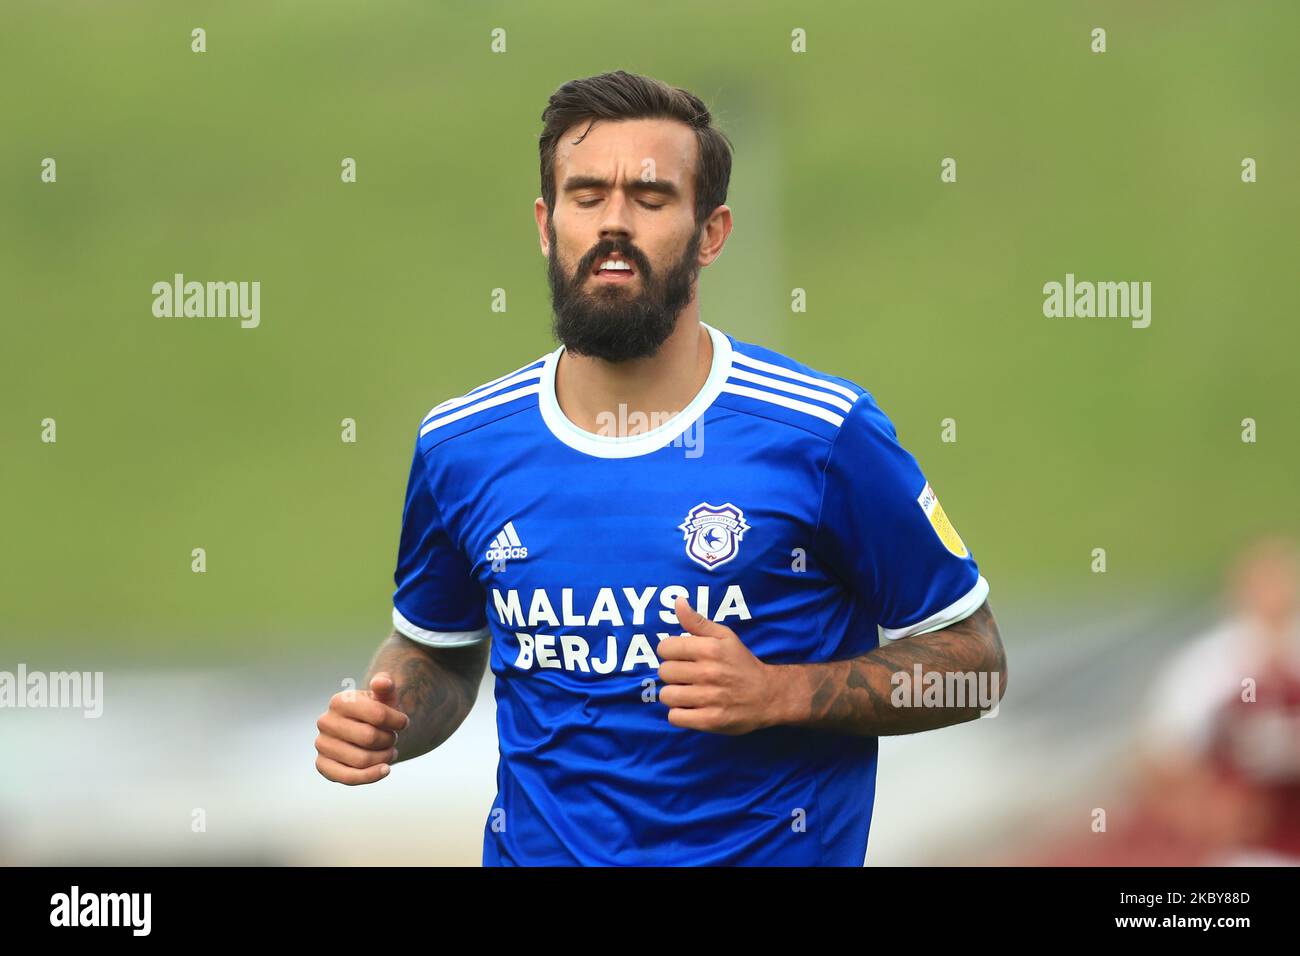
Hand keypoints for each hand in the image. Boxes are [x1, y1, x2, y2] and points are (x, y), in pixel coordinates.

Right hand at [315, 672, 410, 784]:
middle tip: (393, 738)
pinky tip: (386, 770)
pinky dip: (370, 776)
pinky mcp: (322, 765)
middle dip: (389, 740)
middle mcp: (325, 721)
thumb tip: (382, 681)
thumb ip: (386, 686)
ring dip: (384, 758)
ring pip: (362, 760)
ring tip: (389, 752)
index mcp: (340, 700)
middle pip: (370, 738)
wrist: (367, 730)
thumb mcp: (385, 698)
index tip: (404, 723)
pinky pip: (348, 777)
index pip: (378, 714)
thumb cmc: (378, 712)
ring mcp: (322, 744)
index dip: (398, 721)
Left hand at [656, 596, 775, 734]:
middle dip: (672, 674)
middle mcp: (708, 673)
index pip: (665, 648)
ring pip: (666, 696)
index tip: (681, 657)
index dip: (670, 652)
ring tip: (687, 693)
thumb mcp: (724, 636)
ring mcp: (709, 698)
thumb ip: (697, 621)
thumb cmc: (742, 664)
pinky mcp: (710, 721)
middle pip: (664, 672)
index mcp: (709, 649)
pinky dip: (680, 714)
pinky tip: (691, 708)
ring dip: (674, 695)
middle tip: (686, 676)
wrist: (768, 696)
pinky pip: (675, 717)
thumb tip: (677, 601)